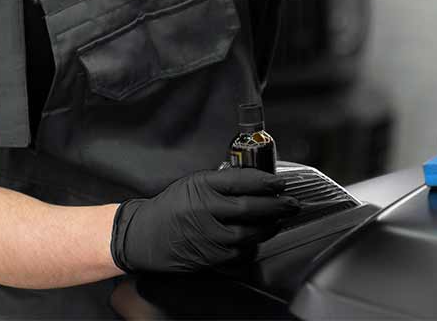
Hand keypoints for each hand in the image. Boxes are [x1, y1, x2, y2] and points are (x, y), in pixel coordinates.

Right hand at [110, 168, 299, 272]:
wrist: (145, 236)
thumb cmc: (171, 207)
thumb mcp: (193, 184)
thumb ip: (222, 181)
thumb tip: (257, 180)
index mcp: (201, 188)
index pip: (240, 181)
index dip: (265, 181)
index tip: (280, 182)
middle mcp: (205, 212)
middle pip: (249, 208)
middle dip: (276, 206)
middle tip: (291, 203)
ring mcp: (208, 237)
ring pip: (249, 234)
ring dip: (269, 226)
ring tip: (279, 219)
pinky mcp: (209, 258)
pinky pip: (240, 252)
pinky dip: (254, 244)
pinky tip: (260, 237)